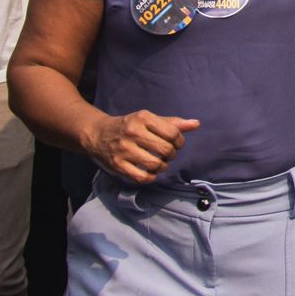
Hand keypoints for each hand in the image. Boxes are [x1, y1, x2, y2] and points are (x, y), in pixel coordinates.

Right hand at [80, 110, 199, 184]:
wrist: (97, 133)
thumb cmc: (130, 126)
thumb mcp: (149, 119)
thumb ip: (173, 123)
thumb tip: (197, 124)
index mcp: (143, 118)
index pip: (173, 133)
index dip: (180, 141)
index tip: (177, 144)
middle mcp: (132, 132)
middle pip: (166, 149)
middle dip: (172, 154)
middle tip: (168, 154)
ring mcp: (124, 149)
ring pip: (156, 164)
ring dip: (163, 166)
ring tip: (160, 163)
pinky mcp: (117, 164)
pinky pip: (142, 177)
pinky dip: (151, 177)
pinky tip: (150, 172)